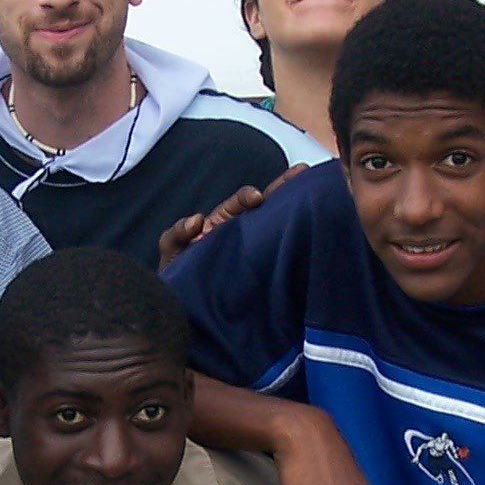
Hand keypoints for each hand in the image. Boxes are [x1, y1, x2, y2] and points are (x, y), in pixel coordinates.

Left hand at [156, 165, 306, 268]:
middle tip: (300, 173)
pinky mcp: (263, 270)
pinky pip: (280, 256)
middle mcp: (243, 233)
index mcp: (223, 224)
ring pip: (277, 225)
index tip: (257, 198)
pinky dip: (292, 245)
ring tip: (312, 193)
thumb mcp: (172, 253)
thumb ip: (176, 234)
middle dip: (283, 189)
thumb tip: (197, 220)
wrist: (188, 311)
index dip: (248, 197)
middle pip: (267, 206)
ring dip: (292, 208)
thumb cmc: (179, 278)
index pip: (239, 203)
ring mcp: (255, 251)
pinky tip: (309, 234)